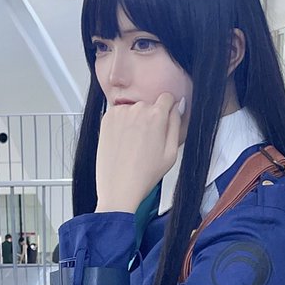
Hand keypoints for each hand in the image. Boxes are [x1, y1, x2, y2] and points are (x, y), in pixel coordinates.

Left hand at [95, 93, 183, 212]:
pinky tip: (123, 142)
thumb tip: (178, 106)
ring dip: (135, 120)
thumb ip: (177, 124)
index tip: (164, 121)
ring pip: (133, 109)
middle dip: (150, 117)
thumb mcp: (172, 152)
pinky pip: (119, 114)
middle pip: (149, 104)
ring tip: (134, 144)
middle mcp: (137, 109)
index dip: (168, 109)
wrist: (118, 187)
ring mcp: (120, 113)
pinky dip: (121, 123)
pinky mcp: (106, 119)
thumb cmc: (144, 174)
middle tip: (148, 141)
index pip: (166, 97)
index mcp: (156, 115)